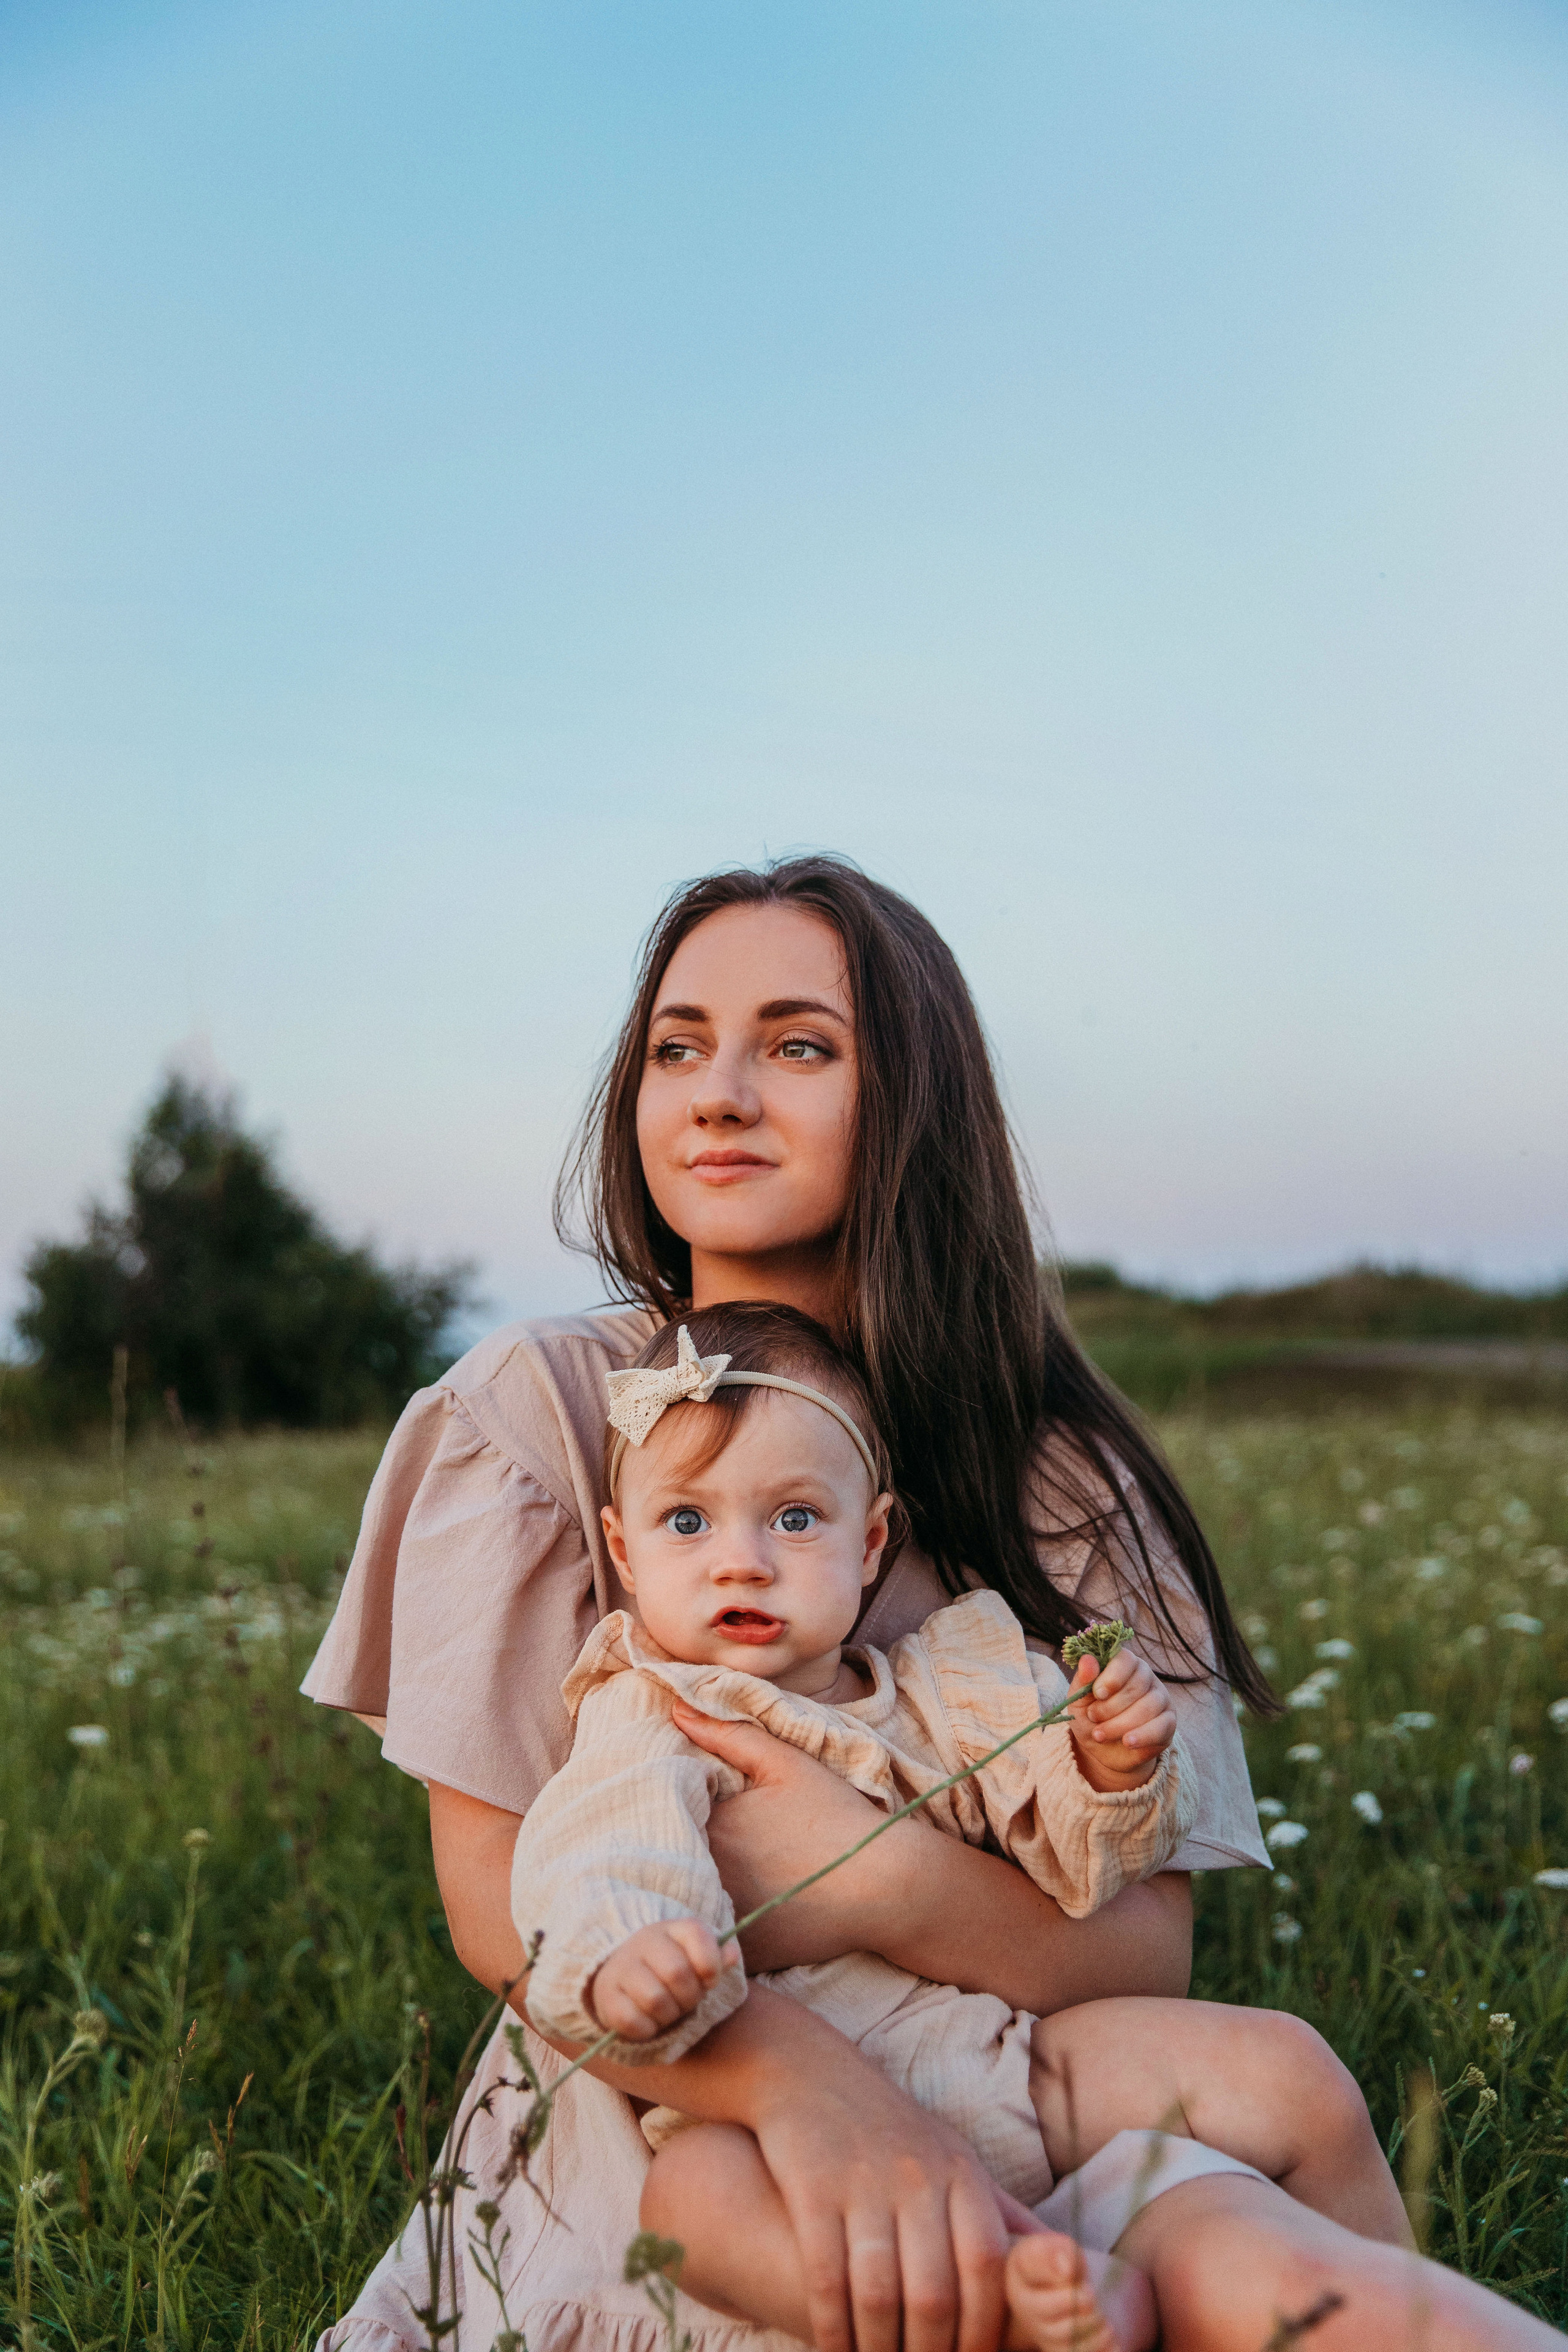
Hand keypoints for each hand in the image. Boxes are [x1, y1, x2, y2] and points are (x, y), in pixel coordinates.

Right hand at [586, 1918, 737, 2040]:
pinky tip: (649, 2021)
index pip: (697, 1933)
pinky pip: (633, 2021)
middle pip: (677, 1973)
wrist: (621, 1972)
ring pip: (655, 2000)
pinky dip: (648, 2029)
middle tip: (687, 2001)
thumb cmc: (669, 1967)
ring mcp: (621, 1967)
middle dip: (690, 1997)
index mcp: (671, 1928)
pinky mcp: (606, 1995)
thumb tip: (731, 1956)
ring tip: (668, 2010)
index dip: (711, 1964)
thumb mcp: (695, 1956)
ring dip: (669, 2015)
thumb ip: (717, 1956)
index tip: (710, 1980)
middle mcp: (643, 1942)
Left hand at [677, 1702, 914, 1970]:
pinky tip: (739, 1903)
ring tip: (713, 1869)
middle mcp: (708, 1875)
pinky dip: (713, 1922)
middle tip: (698, 1836)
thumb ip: (727, 1734)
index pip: (664, 1811)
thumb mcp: (784, 1763)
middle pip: (669, 1857)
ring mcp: (723, 1918)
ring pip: (685, 1899)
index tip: (685, 1800)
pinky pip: (710, 1936)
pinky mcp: (742, 1951)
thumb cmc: (836, 1816)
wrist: (886, 1885)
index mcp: (712, 1826)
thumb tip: (677, 1709)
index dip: (672, 1804)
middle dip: (675, 1845)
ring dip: (688, 1885)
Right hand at [747, 2019, 1021, 2351]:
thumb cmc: (890, 2129)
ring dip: (878, 2349)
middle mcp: (918, 2175)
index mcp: (961, 2171)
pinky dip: (832, 2326)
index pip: (987, 2269)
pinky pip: (826, 2275)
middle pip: (934, 2293)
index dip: (982, 2330)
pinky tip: (833, 2348)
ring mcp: (864, 2180)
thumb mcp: (952, 2156)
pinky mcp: (813, 2186)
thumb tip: (1063, 2264)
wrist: (804, 2069)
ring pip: (879, 2293)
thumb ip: (999, 2213)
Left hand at [1065, 1649, 1175, 1789]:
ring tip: (1100, 1735)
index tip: (1098, 1694)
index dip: (1112, 1676)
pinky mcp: (1168, 1723)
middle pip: (1136, 1685)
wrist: (1102, 1751)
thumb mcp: (1079, 1700)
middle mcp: (1146, 1677)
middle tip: (1092, 1717)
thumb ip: (1084, 1679)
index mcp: (1124, 1665)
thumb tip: (1086, 1659)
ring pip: (1148, 1707)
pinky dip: (1142, 1736)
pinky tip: (1127, 1742)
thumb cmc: (1090, 1718)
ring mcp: (1161, 1699)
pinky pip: (1161, 1727)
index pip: (1126, 1659)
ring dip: (1120, 1724)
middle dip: (1110, 1706)